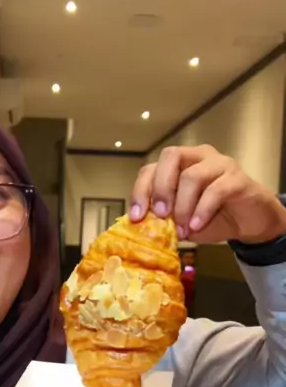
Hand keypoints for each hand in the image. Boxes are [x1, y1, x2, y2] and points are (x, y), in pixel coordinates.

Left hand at [130, 144, 285, 243]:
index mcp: (178, 164)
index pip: (152, 168)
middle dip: (160, 188)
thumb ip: (164, 218)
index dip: (141, 190)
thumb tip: (141, 226)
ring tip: (183, 230)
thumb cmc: (211, 217)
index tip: (137, 216)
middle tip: (160, 215)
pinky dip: (202, 210)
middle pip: (171, 156)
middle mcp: (197, 156)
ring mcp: (219, 164)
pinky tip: (197, 226)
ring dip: (183, 206)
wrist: (248, 221)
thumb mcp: (181, 220)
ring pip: (192, 176)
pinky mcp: (237, 178)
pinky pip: (216, 190)